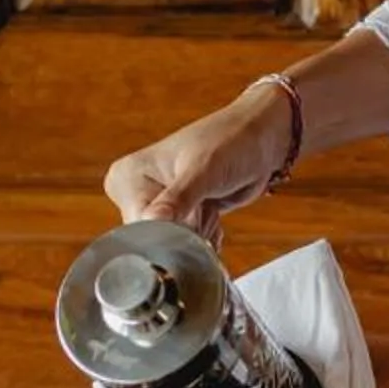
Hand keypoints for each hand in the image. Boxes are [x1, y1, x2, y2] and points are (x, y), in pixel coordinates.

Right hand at [102, 87, 293, 245]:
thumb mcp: (203, 170)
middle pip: (155, 241)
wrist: (261, 140)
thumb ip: (177, 199)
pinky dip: (206, 238)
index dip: (170, 228)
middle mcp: (135, 192)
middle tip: (204, 204)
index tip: (193, 211)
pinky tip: (213, 211)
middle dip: (187, 232)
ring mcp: (158, 206)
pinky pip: (187, 246)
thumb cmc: (232, 141)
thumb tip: (151, 222)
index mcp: (127, 176)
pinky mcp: (179, 217)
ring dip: (200, 234)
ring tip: (209, 203)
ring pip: (174, 247)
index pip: (138, 225)